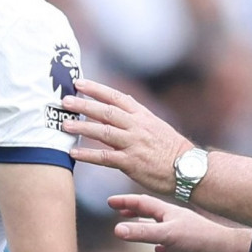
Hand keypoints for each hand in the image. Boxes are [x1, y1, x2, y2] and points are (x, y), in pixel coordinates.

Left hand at [61, 78, 189, 195]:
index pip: (116, 96)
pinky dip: (87, 155)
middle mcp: (137, 126)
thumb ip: (135, 116)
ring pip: (103, 132)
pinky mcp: (131, 163)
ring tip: (64, 125)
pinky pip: (105, 157)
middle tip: (65, 100)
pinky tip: (73, 153)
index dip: (96, 89)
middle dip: (84, 104)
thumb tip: (116, 105)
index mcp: (142, 115)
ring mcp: (134, 144)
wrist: (187, 169)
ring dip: (82, 128)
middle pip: (106, 111)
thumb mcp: (155, 125)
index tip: (79, 83)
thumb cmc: (170, 148)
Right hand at [107, 193, 247, 251]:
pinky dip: (161, 247)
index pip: (142, 203)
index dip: (125, 202)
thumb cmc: (197, 238)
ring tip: (133, 228)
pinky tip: (159, 251)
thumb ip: (142, 233)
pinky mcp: (188, 248)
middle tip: (117, 211)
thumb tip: (116, 230)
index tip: (109, 202)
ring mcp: (181, 233)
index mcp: (168, 211)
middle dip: (132, 211)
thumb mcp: (165, 235)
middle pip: (149, 212)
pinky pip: (170, 246)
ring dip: (145, 228)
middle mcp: (174, 219)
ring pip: (159, 229)